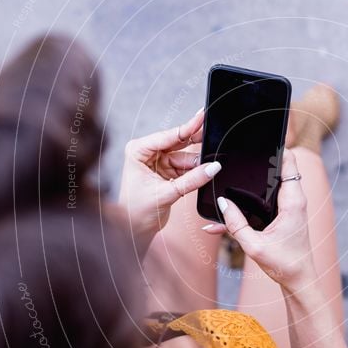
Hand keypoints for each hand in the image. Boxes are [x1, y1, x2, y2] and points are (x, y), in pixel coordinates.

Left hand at [118, 109, 220, 237]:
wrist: (134, 231)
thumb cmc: (136, 211)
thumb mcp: (166, 193)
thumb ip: (191, 180)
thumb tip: (212, 168)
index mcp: (138, 150)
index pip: (168, 135)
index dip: (187, 127)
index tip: (202, 117)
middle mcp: (147, 153)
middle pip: (178, 141)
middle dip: (195, 140)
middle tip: (213, 131)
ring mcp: (158, 162)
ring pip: (185, 155)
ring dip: (198, 161)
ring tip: (212, 163)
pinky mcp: (167, 172)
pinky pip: (187, 167)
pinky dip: (196, 170)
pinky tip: (206, 170)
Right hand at [202, 149, 317, 290]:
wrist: (298, 281)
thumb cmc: (284, 264)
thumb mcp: (254, 246)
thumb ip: (235, 225)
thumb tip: (221, 203)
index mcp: (292, 202)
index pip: (289, 162)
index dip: (278, 148)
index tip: (261, 140)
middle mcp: (293, 200)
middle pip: (278, 169)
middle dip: (260, 161)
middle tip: (239, 153)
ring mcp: (288, 207)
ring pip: (269, 185)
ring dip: (252, 181)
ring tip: (230, 175)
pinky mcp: (282, 216)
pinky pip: (264, 203)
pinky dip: (250, 204)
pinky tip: (225, 216)